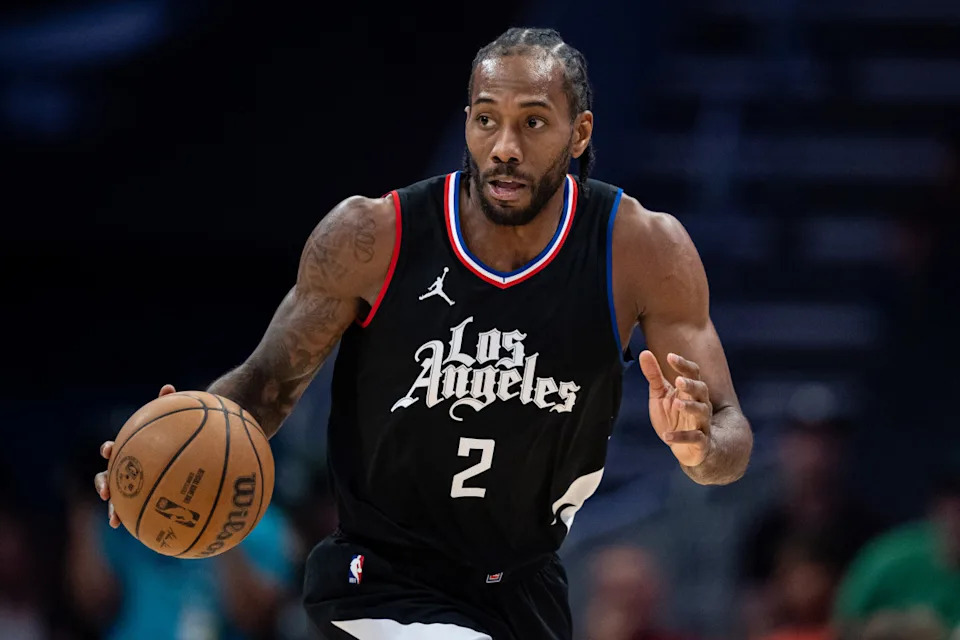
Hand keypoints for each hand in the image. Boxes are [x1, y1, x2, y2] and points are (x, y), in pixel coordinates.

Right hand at [94, 384, 176, 527]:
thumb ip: (169, 405)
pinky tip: (147, 532)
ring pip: (119, 498)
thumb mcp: (175, 419)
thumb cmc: (177, 433)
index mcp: (130, 450)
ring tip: (115, 520)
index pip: (115, 449)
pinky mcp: (144, 498)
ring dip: (114, 509)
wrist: (184, 448)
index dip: (110, 450)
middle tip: (105, 492)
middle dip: (103, 485)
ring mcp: (133, 485)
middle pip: (108, 477)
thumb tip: (169, 387)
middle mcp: (127, 468)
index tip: (109, 451)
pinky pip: (140, 511)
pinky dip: (140, 519)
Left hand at [638, 350, 712, 466]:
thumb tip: (644, 353)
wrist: (684, 448)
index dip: (683, 365)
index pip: (692, 373)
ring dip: (690, 407)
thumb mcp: (660, 395)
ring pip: (702, 412)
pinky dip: (681, 437)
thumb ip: (654, 375)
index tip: (670, 356)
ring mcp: (701, 423)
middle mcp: (700, 404)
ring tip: (677, 404)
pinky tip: (667, 436)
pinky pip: (695, 438)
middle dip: (691, 385)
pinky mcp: (701, 442)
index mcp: (690, 391)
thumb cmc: (673, 417)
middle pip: (702, 390)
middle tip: (678, 381)